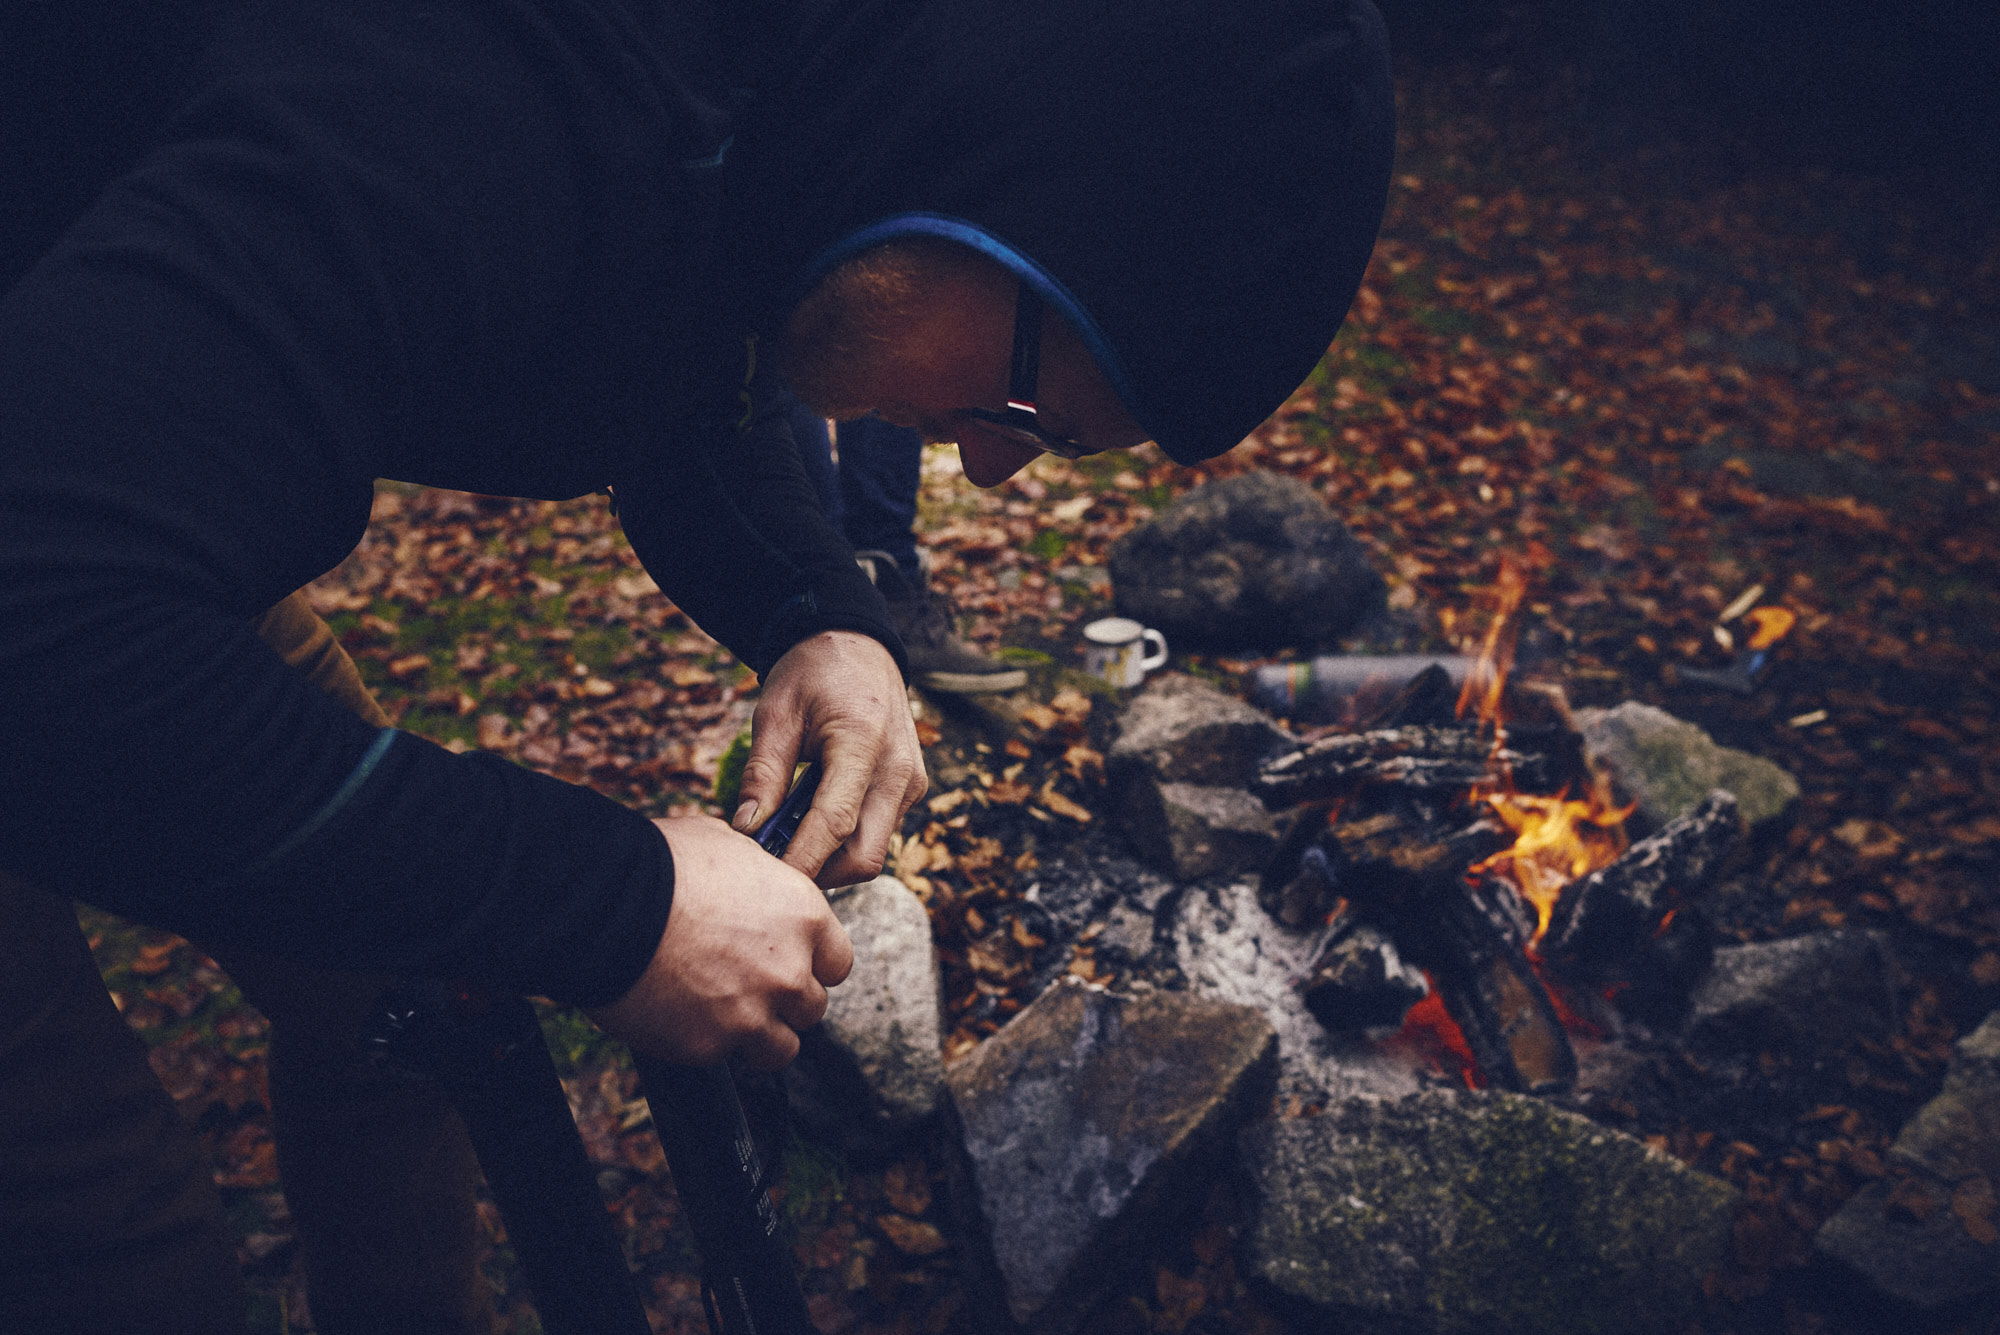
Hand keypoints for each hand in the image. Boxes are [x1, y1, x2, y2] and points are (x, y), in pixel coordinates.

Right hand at [588, 815, 852, 1068]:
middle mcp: (789, 971)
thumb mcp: (724, 845)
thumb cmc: (660, 865)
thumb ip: (755, 873)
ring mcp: (752, 1014)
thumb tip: (749, 872)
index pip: (837, 961)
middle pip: (811, 1007)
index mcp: (803, 916)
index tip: (790, 962)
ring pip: (779, 1049)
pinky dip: (704, 1043)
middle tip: (746, 986)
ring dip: (757, 1036)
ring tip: (722, 1015)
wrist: (605, 907)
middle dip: (784, 1001)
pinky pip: (722, 1058)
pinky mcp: (708, 1046)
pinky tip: (678, 1016)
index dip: (812, 963)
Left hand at [731, 629, 925, 887]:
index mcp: (863, 742)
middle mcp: (898, 769)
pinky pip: (879, 832)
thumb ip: (763, 774)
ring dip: (829, 857)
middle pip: (864, 858)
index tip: (764, 884)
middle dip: (818, 873)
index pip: (834, 824)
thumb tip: (747, 830)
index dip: (800, 862)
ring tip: (787, 834)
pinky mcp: (912, 788)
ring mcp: (911, 782)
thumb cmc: (812, 674)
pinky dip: (844, 839)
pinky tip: (811, 818)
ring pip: (872, 851)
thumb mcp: (776, 714)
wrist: (858, 646)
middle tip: (771, 864)